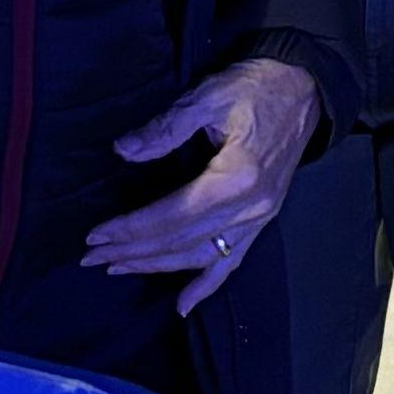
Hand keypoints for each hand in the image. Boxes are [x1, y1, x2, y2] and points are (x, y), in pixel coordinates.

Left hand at [82, 57, 326, 293]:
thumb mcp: (209, 96)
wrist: (302, 88)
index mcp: (236, 179)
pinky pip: (232, 261)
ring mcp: (258, 218)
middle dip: (132, 251)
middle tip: (90, 257)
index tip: (95, 235)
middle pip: (181, 241)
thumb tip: (124, 150)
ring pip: (201, 256)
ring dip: (156, 266)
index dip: (131, 228)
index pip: (172, 215)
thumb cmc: (255, 87)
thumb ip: (166, 127)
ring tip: (116, 267)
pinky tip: (182, 305)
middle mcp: (250, 208)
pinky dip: (206, 286)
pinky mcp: (261, 219)